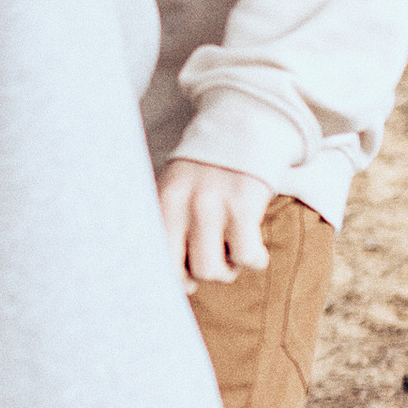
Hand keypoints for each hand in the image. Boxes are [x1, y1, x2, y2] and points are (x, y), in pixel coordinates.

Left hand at [158, 158, 273, 287]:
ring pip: (212, 270)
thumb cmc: (206, 172)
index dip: (169, 279)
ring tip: (231, 250)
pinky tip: (253, 247)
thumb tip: (159, 274)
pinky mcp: (244, 206)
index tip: (183, 277)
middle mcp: (183, 204)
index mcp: (163, 202)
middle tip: (210, 259)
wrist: (244, 128)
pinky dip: (253, 260)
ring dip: (226, 270)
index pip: (153, 259)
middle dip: (197, 276)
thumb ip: (165, 223)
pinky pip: (246, 256)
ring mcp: (213, 205)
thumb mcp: (175, 189)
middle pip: (182, 273)